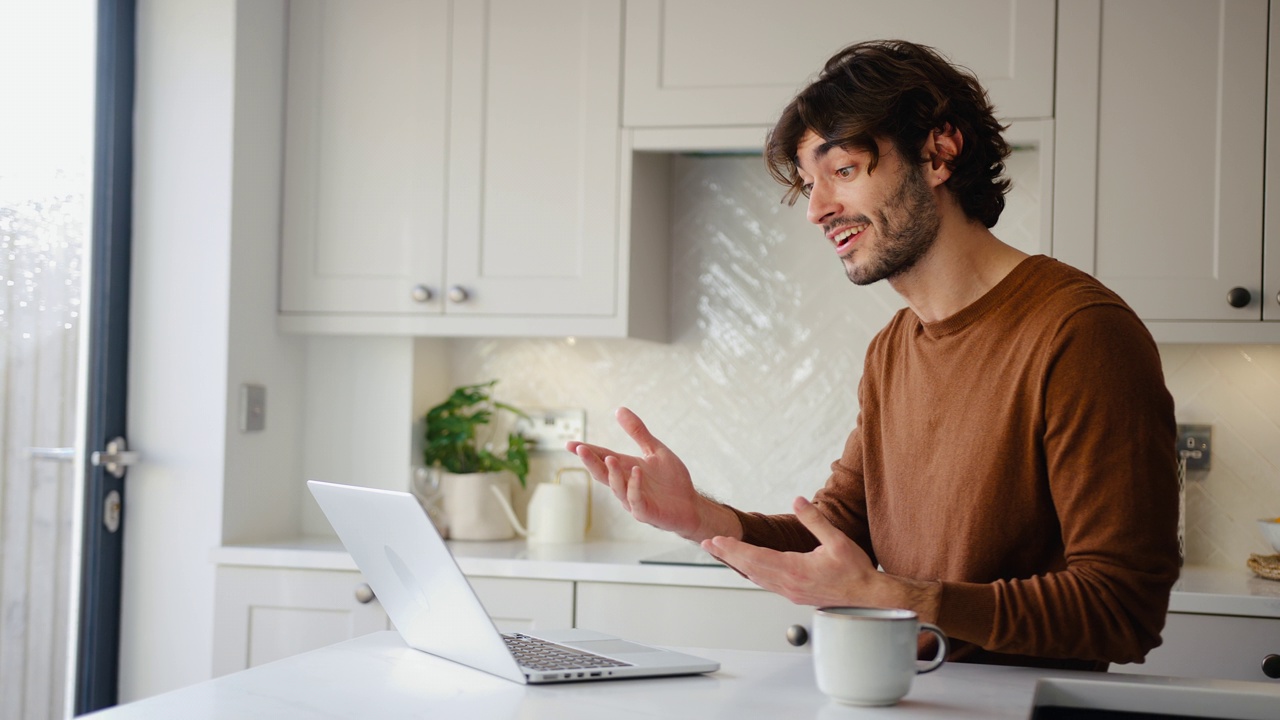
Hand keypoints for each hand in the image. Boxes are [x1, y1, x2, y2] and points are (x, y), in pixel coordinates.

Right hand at [566, 408, 737, 540]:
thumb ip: (638, 432)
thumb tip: (619, 409)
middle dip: (590, 461)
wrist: (691, 505)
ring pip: (616, 487)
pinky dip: (634, 486)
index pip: (602, 457)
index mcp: (626, 468)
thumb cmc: (672, 480)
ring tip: (610, 458)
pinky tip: (636, 472)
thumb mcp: (655, 450)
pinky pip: (635, 500)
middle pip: (602, 473)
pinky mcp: (645, 511)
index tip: (570, 444)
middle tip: (580, 449)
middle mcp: (625, 484)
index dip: (586, 451)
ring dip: (612, 473)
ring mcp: (633, 500)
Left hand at [701, 496, 882, 607]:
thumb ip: (814, 520)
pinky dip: (751, 572)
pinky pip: (766, 583)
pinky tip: (746, 567)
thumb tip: (797, 501)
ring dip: (737, 564)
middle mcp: (789, 584)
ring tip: (721, 553)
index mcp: (796, 570)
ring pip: (756, 577)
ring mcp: (791, 592)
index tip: (717, 541)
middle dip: (727, 555)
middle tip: (707, 545)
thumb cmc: (855, 570)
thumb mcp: (837, 540)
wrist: (868, 597)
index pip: (756, 558)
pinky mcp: (795, 595)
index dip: (734, 549)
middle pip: (750, 568)